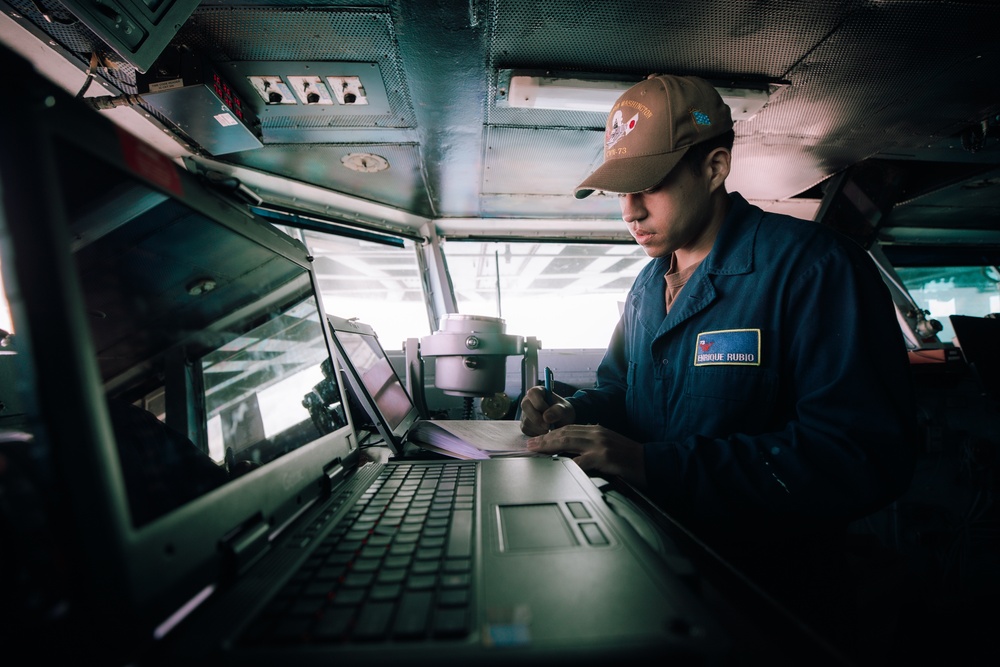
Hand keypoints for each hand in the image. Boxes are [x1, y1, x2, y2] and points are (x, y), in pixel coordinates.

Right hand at [519, 386, 575, 435]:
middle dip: (537, 418)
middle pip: (525, 406)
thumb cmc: (563, 411)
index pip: (532, 393)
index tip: (548, 412)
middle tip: (548, 426)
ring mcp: (525, 413)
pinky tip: (545, 431)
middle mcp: (528, 401)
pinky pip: (526, 430)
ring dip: (538, 427)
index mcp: (538, 392)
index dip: (539, 403)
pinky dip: (536, 433)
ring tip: (550, 428)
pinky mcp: (524, 424)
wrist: (562, 421)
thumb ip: (558, 411)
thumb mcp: (565, 409)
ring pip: (526, 420)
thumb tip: (546, 417)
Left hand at [526, 425, 645, 488]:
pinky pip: (580, 461)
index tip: (538, 440)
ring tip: (535, 451)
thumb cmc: (631, 459)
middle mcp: (597, 433)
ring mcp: (600, 445)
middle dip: (544, 439)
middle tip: (529, 445)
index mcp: (597, 430)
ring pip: (567, 442)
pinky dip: (566, 464)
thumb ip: (592, 446)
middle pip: (564, 433)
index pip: (568, 429)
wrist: (652, 462)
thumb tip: (573, 454)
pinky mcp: (604, 457)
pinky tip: (556, 467)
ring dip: (548, 447)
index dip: (551, 434)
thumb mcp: (609, 446)